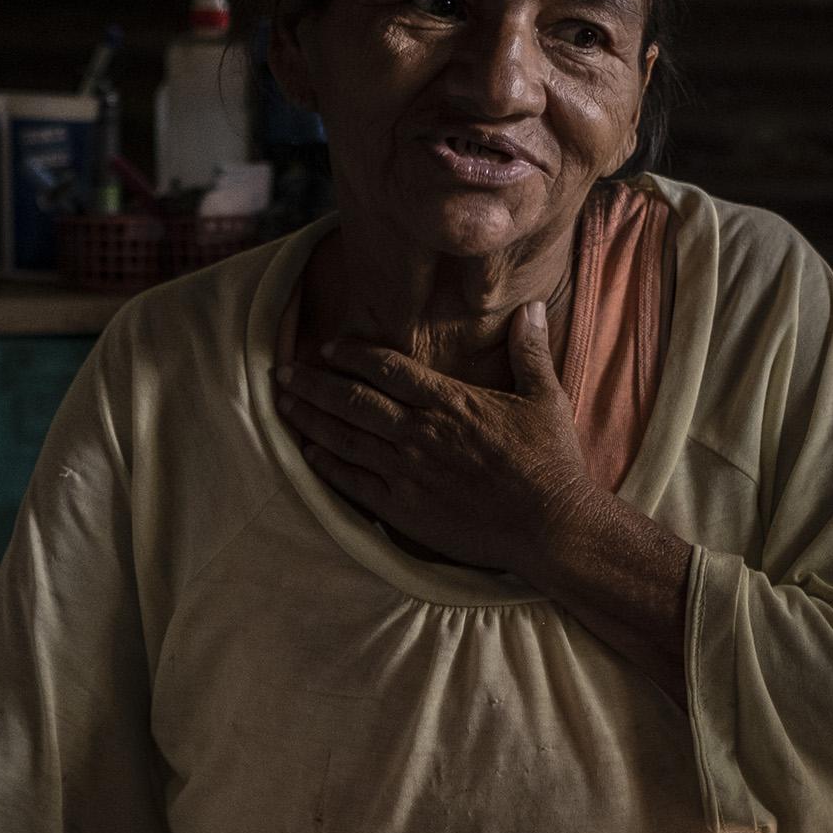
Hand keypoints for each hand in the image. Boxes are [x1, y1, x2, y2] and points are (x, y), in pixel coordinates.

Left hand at [276, 298, 595, 578]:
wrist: (551, 525)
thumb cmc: (551, 462)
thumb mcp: (545, 398)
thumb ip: (529, 351)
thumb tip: (531, 306)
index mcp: (449, 401)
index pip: (387, 368)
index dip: (352, 354)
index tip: (328, 348)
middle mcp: (419, 432)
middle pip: (352, 400)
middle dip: (313, 383)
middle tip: (281, 373)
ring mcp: (407, 471)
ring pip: (345, 438)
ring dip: (310, 419)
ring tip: (283, 404)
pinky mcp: (403, 508)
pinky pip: (353, 482)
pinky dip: (326, 465)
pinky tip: (307, 454)